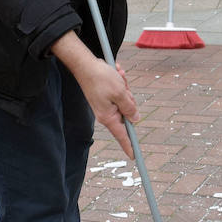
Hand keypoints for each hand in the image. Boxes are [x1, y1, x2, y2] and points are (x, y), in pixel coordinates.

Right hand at [52, 32, 137, 156]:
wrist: (86, 64)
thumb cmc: (101, 78)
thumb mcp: (121, 93)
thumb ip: (130, 107)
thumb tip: (136, 119)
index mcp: (108, 116)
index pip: (122, 135)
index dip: (129, 146)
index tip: (134, 156)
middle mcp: (107, 113)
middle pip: (127, 114)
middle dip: (130, 99)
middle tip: (124, 87)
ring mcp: (106, 105)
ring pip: (125, 101)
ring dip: (125, 89)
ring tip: (118, 78)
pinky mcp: (106, 97)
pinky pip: (120, 93)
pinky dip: (120, 83)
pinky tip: (117, 74)